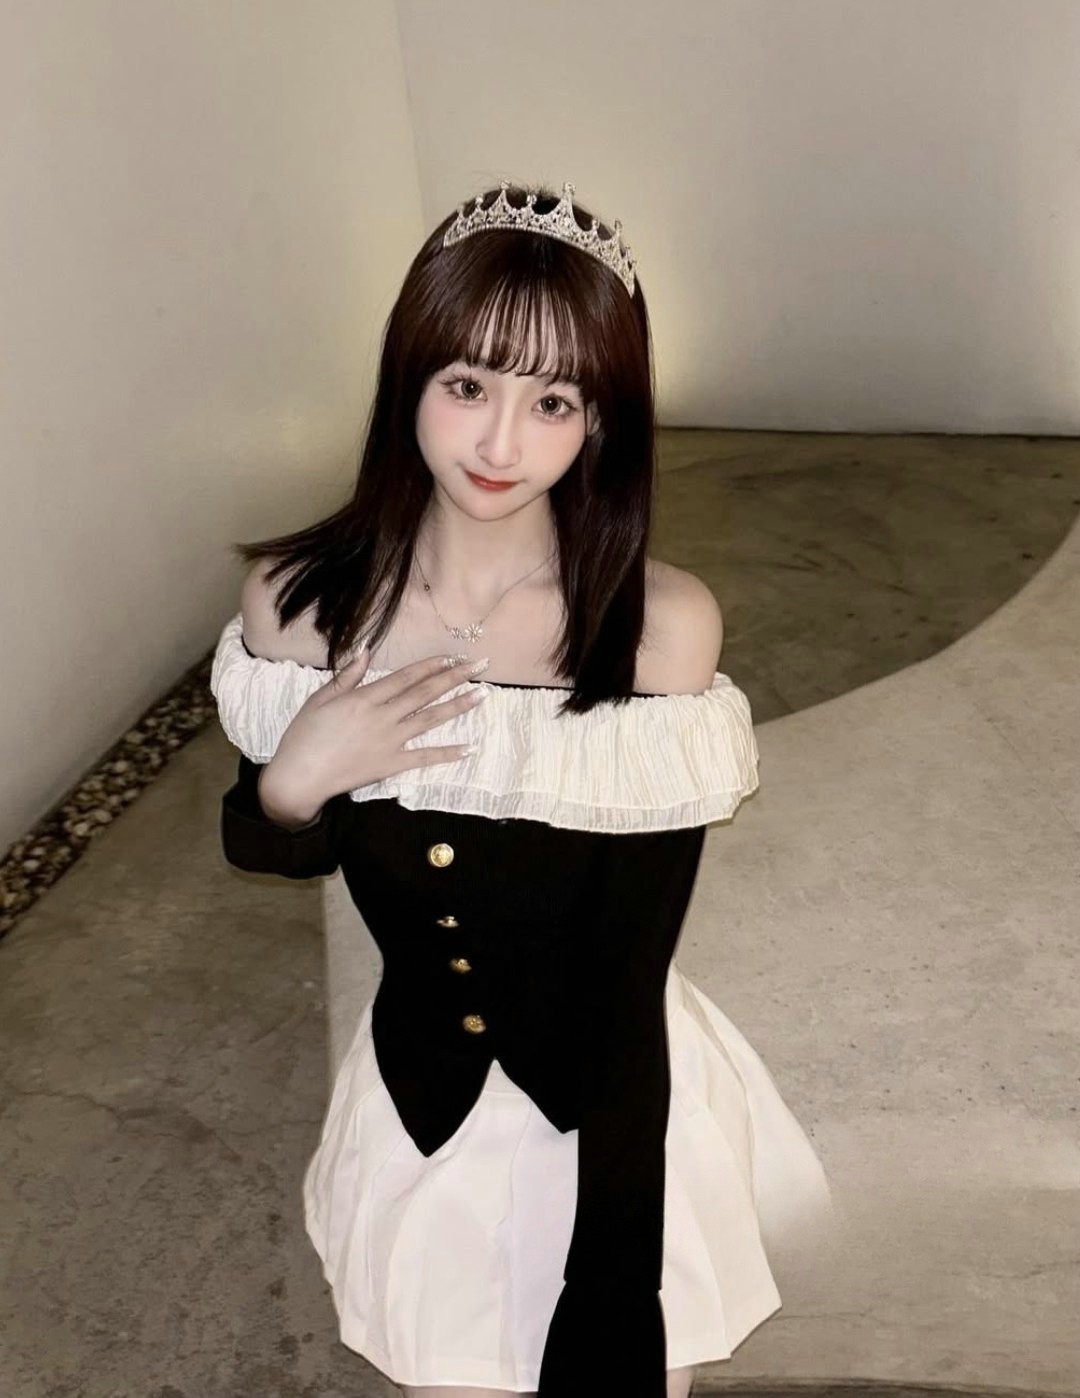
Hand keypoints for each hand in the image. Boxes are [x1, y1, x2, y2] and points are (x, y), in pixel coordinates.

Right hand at [262, 647, 488, 816]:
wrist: (299, 776)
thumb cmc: (304, 736)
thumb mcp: (320, 699)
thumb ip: (347, 676)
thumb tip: (366, 649)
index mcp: (364, 698)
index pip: (406, 677)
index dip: (431, 665)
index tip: (452, 656)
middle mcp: (382, 716)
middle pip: (424, 693)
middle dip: (454, 677)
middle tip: (480, 666)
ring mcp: (389, 741)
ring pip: (430, 719)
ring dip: (458, 706)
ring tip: (482, 695)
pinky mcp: (390, 765)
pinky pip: (424, 757)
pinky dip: (447, 754)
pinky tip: (468, 748)